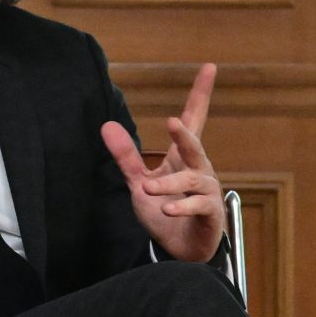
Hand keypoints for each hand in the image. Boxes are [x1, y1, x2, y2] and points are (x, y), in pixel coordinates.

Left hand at [102, 62, 224, 261]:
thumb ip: (126, 156)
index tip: (209, 68)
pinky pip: (198, 205)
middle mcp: (199, 169)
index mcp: (183, 157)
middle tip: (172, 123)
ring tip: (148, 189)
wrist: (182, 249)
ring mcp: (207, 190)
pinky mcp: (209, 212)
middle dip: (184, 136)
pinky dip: (181, 207)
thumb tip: (106, 125)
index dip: (201, 94)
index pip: (194, 119)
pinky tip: (166, 209)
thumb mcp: (139, 182)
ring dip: (169, 184)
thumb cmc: (165, 211)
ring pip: (192, 179)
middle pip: (195, 146)